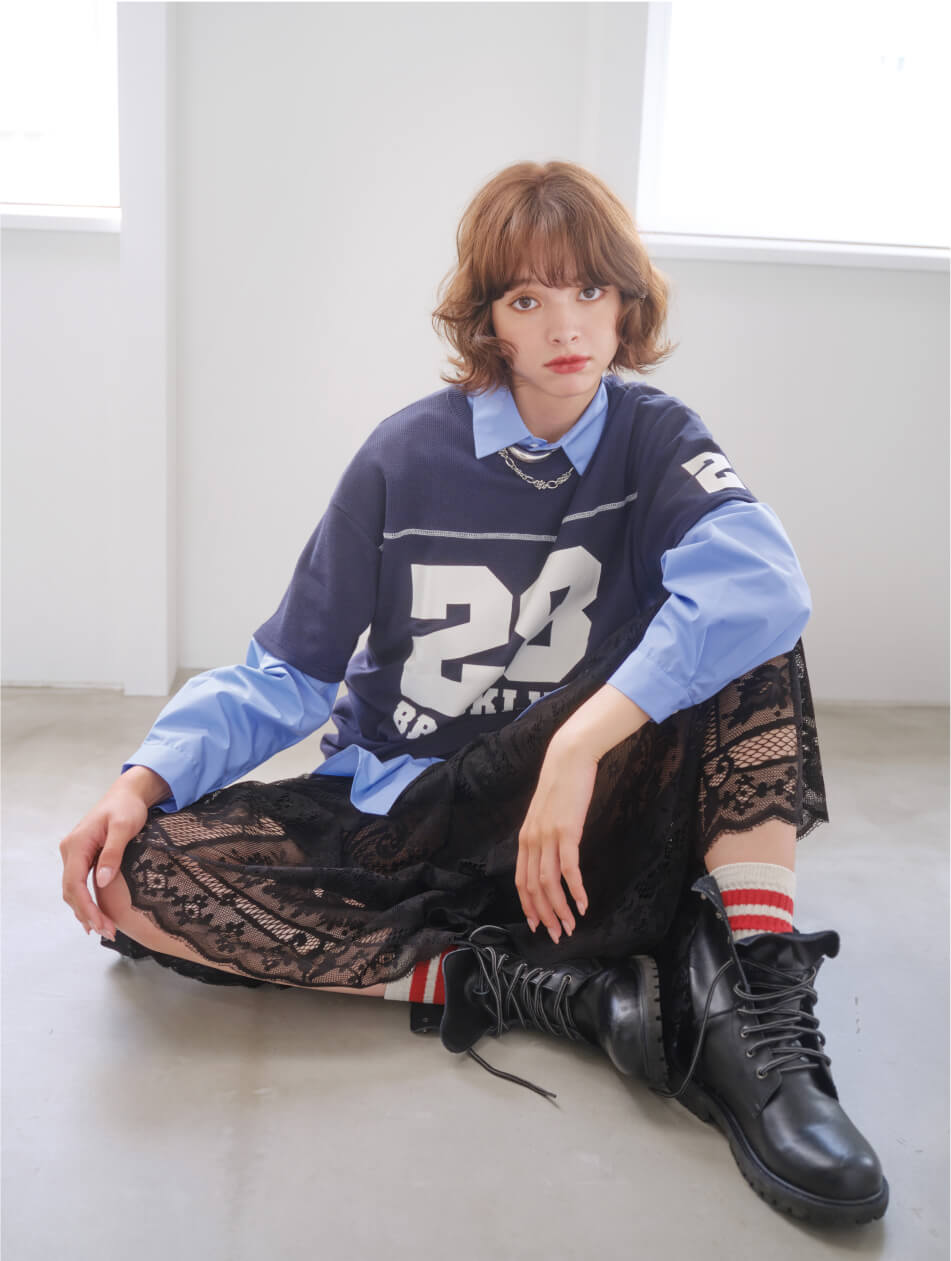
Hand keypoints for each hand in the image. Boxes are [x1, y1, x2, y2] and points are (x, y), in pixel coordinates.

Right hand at [59, 767, 166, 937]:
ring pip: (73, 889)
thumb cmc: (127, 808)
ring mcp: (75, 854)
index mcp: (77, 844)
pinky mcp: (83, 857)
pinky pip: (79, 883)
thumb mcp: (124, 827)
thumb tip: (102, 882)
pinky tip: (96, 915)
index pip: (74, 883)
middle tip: (109, 932)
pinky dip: (86, 901)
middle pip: (71, 890)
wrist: (127, 794)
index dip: (86, 907)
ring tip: (104, 929)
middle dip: (87, 914)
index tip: (101, 924)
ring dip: (86, 911)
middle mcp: (71, 850)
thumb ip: (113, 853)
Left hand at [515, 734, 595, 943]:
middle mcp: (532, 840)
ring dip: (561, 909)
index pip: (521, 882)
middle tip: (558, 935)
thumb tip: (551, 855)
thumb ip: (545, 836)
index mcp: (525, 839)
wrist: (569, 758)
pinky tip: (583, 904)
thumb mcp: (546, 814)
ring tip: (572, 926)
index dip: (529, 907)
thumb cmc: (561, 785)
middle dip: (545, 916)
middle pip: (533, 888)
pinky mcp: (566, 831)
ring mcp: (548, 836)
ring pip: (549, 884)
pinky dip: (575, 890)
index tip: (538, 925)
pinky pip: (569, 869)